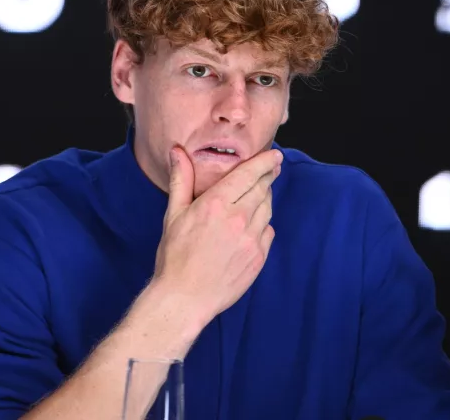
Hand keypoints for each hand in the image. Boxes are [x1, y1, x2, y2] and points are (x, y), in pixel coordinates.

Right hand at [152, 146, 282, 324]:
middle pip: (262, 189)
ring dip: (264, 199)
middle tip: (270, 169)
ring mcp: (252, 239)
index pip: (248, 174)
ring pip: (267, 209)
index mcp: (217, 204)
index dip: (264, 162)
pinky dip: (263, 224)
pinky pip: (268, 232)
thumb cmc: (175, 256)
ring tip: (256, 196)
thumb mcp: (174, 214)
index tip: (275, 155)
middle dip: (267, 177)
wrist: (185, 298)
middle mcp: (238, 219)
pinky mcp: (259, 257)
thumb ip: (181, 180)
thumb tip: (178, 151)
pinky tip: (251, 226)